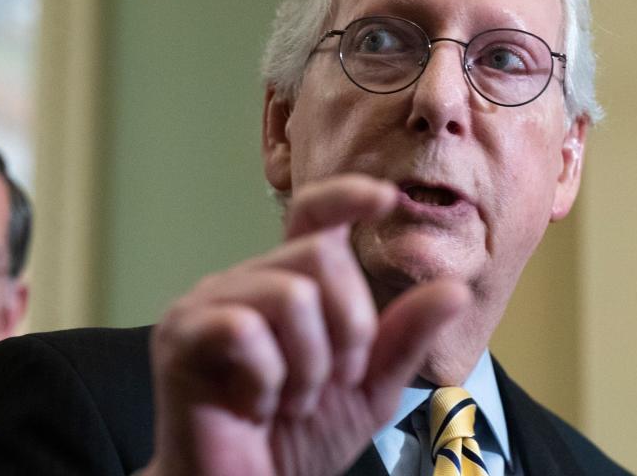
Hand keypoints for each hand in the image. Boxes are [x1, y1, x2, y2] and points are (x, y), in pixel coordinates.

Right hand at [142, 174, 468, 475]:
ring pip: (290, 294)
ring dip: (309, 364)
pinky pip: (244, 328)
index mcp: (291, 284)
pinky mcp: (182, 335)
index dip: (347, 196)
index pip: (316, 216)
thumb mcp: (369, 388)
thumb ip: (403, 337)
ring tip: (293, 401)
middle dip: (348, 330)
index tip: (386, 199)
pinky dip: (267, 379)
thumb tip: (454, 289)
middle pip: (320, 257)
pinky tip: (256, 405)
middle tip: (332, 381)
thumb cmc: (299, 440)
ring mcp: (209, 302)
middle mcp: (248, 280)